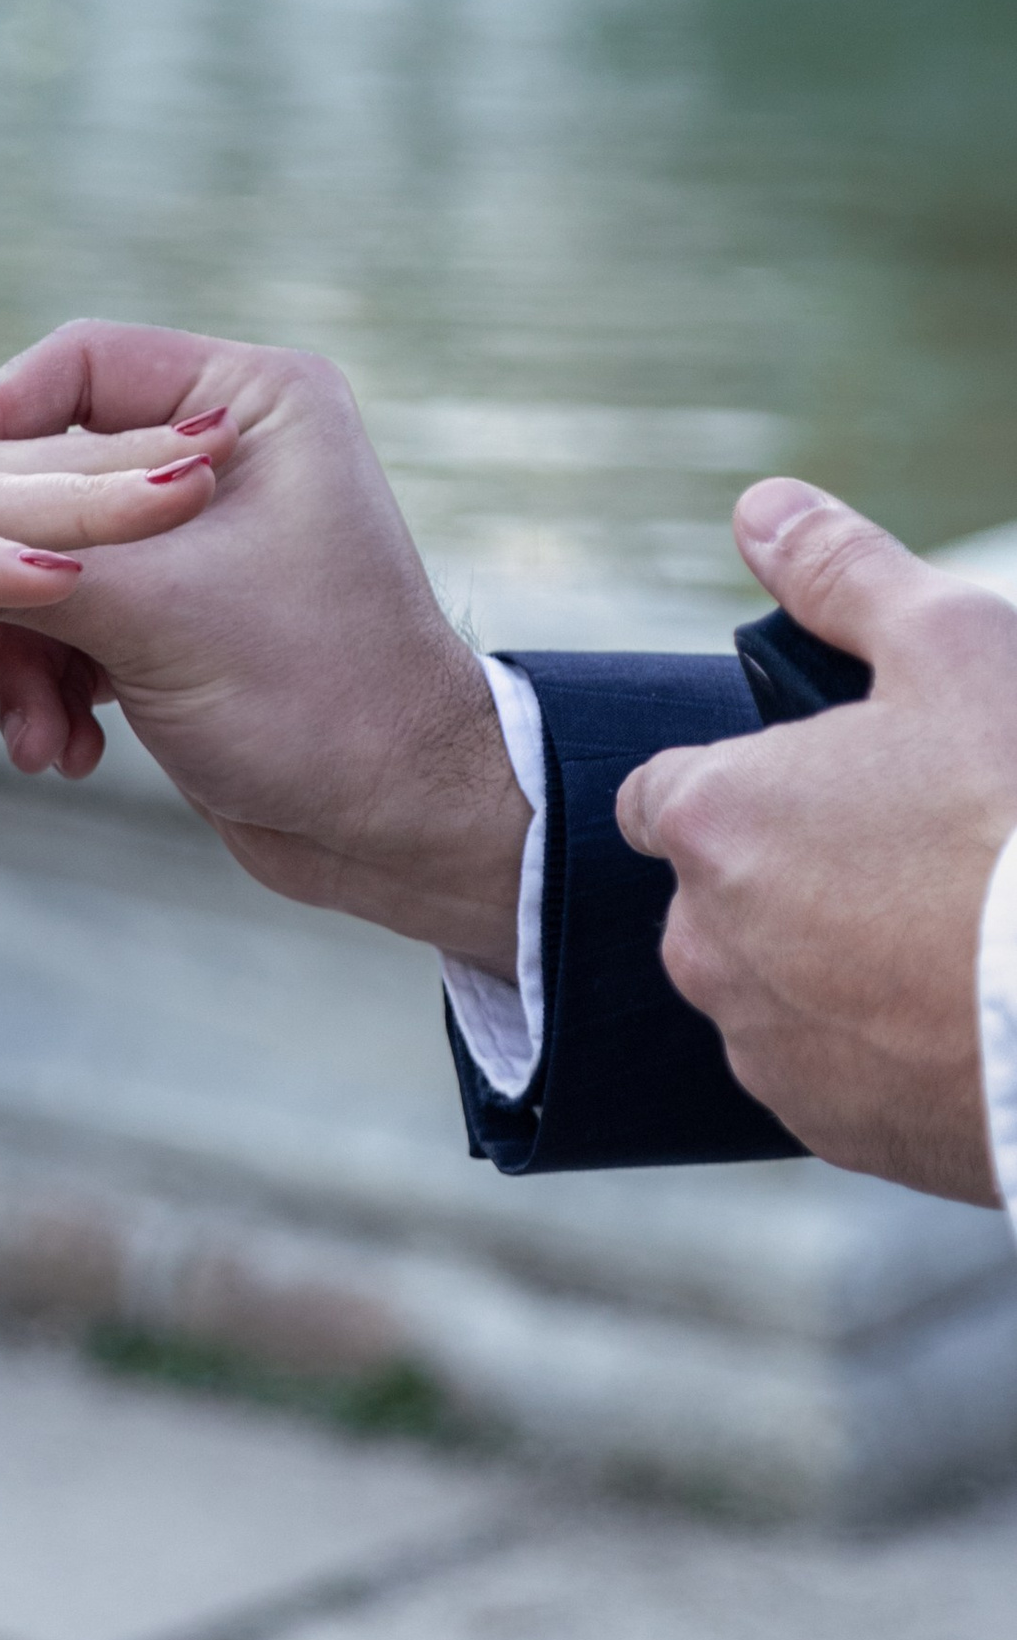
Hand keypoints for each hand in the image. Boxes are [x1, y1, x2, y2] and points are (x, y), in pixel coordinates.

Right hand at [0, 322, 529, 972]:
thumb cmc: (313, 695)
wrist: (398, 827)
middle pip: (49, 479)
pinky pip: (78, 630)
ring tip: (33, 740)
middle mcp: (229, 457)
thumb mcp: (144, 611)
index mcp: (251, 405)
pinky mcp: (185, 622)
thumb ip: (22, 554)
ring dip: (23, 661)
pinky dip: (56, 692)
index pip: (76, 367)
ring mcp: (203, 543)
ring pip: (49, 569)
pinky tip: (65, 754)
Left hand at [615, 479, 1016, 1201]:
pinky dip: (882, 1045)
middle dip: (798, 873)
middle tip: (923, 857)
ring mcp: (764, 1049)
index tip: (843, 785)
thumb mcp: (953, 647)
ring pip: (775, 987)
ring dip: (837, 963)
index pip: (673, 794)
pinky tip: (965, 1011)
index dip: (756, 781)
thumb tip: (760, 507)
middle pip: (723, 894)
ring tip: (953, 936)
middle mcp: (704, 945)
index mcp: (713, 821)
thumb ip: (842, 574)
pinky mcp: (831, 1132)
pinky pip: (835, 1073)